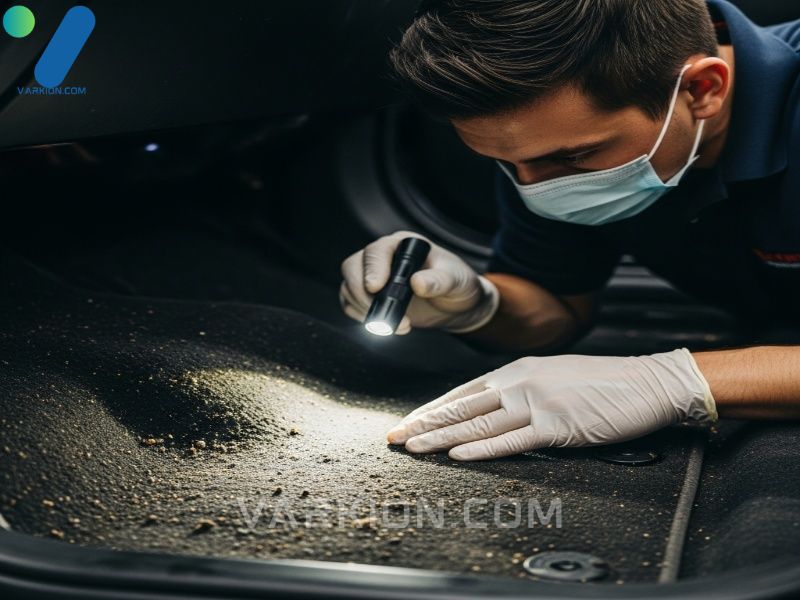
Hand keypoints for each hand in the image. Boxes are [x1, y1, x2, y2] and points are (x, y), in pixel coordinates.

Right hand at [339, 231, 498, 333]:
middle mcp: (384, 258)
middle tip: (382, 314)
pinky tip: (386, 327)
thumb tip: (417, 283)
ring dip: (364, 309)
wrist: (456, 305)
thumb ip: (439, 281)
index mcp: (403, 246)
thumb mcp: (456, 280)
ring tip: (394, 325)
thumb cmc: (457, 284)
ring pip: (349, 287)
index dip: (373, 268)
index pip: (377, 250)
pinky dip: (362, 318)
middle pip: (353, 267)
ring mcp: (374, 278)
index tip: (376, 288)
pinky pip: (351, 304)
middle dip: (362, 292)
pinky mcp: (370, 298)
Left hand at [387, 348, 716, 460]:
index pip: (463, 391)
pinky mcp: (557, 424)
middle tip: (395, 437)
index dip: (432, 408)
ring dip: (441, 437)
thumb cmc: (604, 383)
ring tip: (413, 447)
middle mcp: (520, 382)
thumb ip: (521, 389)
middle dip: (424, 423)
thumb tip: (493, 406)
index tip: (409, 422)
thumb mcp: (553, 376)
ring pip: (478, 422)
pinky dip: (482, 447)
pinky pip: (512, 439)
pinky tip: (459, 454)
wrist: (648, 382)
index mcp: (517, 370)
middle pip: (462, 405)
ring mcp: (537, 401)